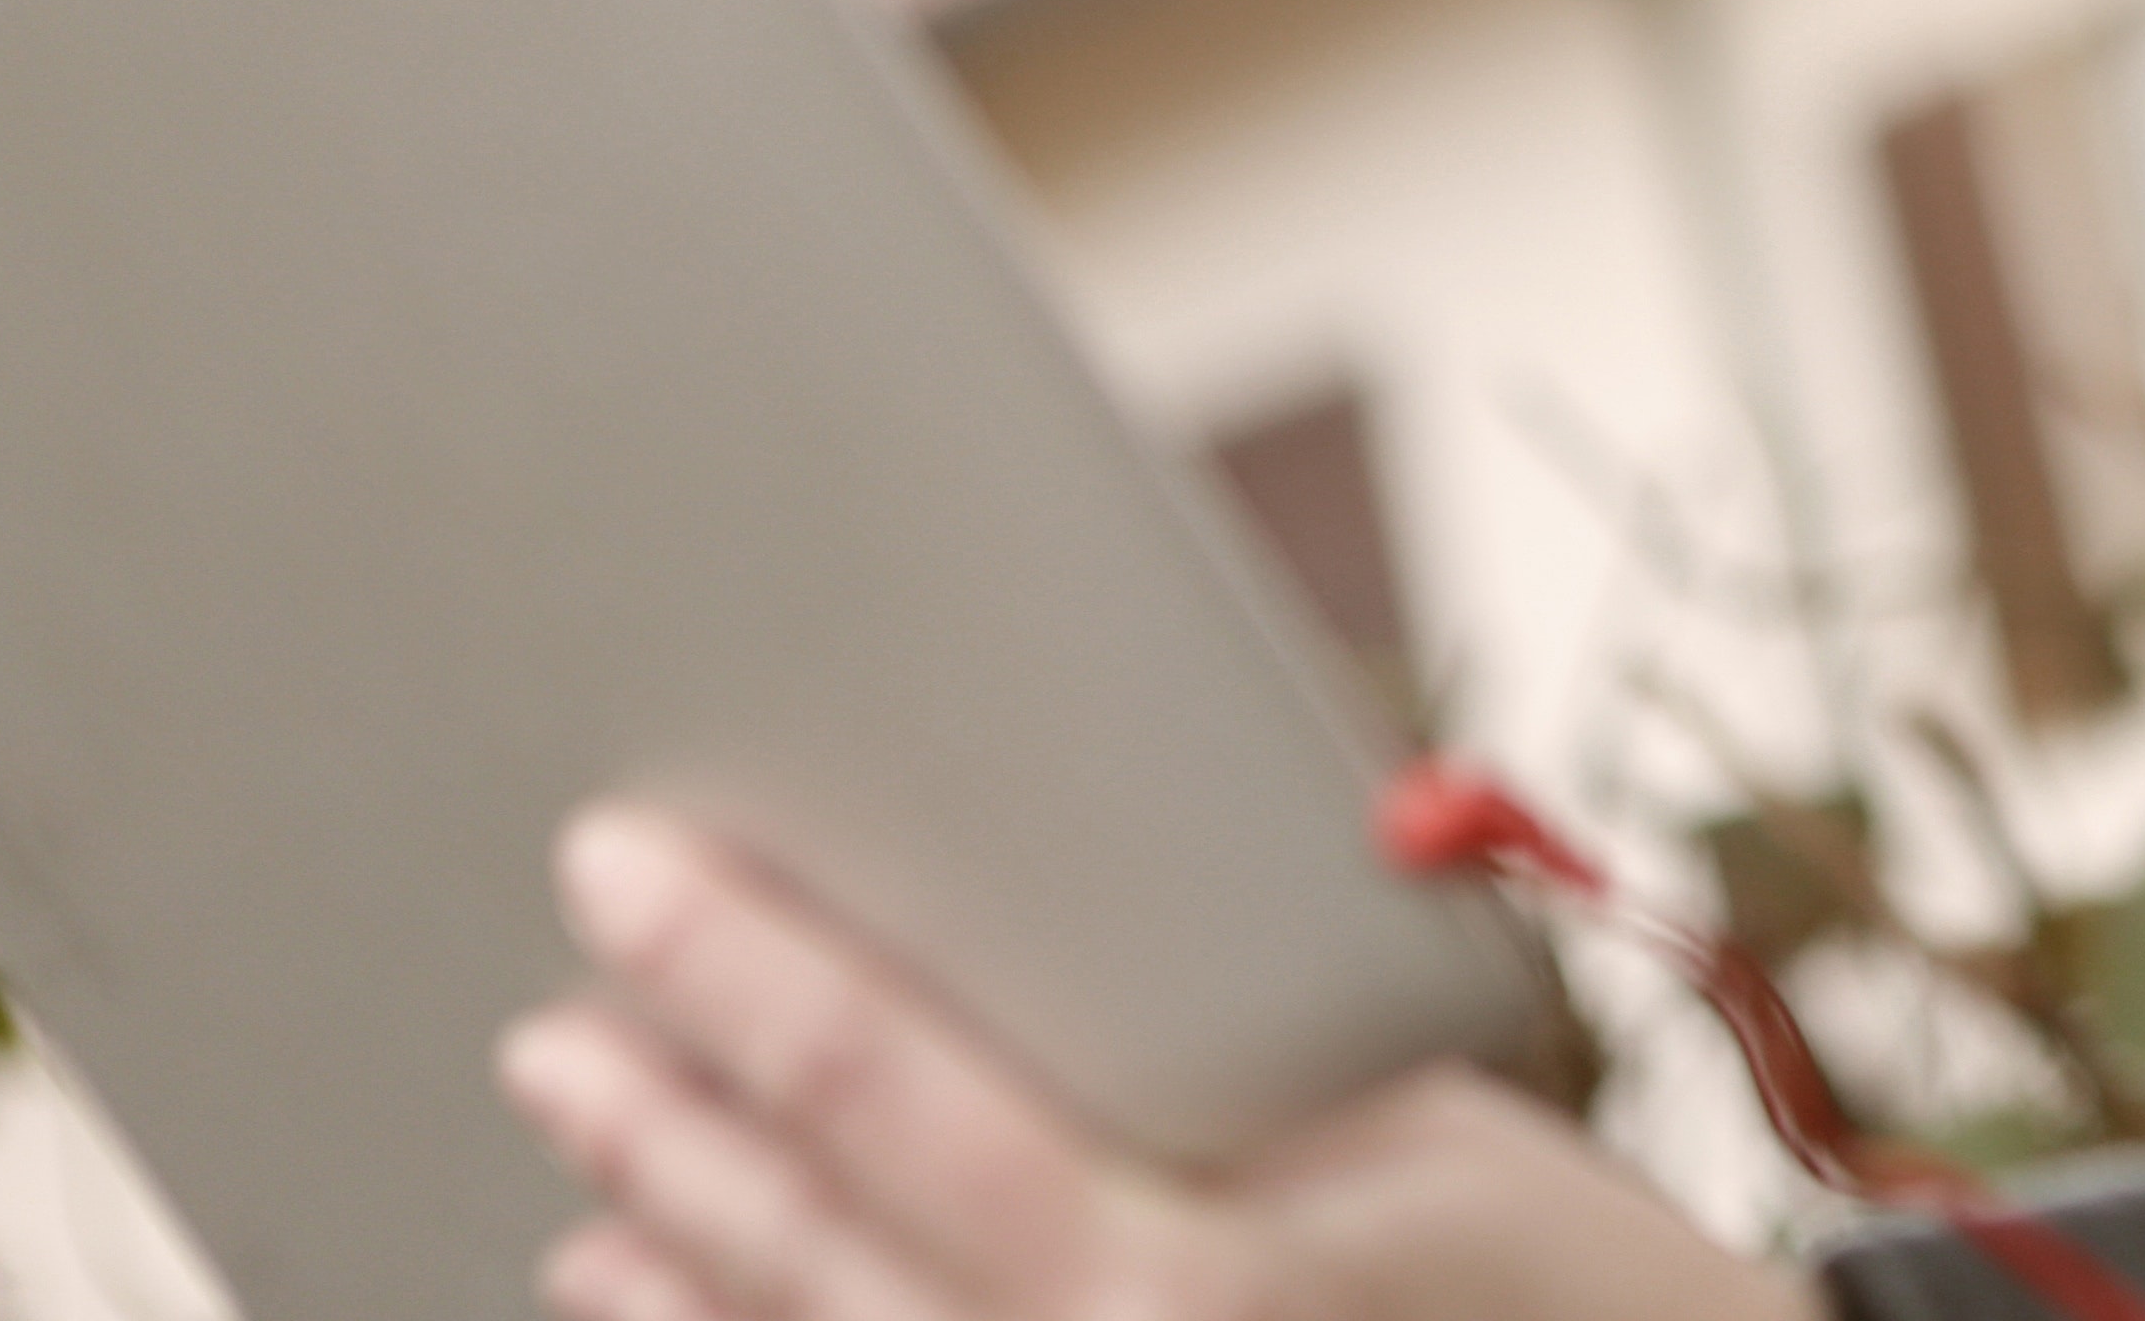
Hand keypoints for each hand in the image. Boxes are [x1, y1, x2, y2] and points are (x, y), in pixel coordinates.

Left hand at [502, 808, 1813, 1320]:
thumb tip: (1007, 943)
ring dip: (685, 1279)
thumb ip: (1195, 1056)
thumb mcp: (1413, 1116)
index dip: (736, 969)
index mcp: (1179, 1279)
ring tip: (596, 1188)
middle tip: (559, 1019)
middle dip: (667, 1124)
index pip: (885, 1096)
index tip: (623, 865)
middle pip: (802, 1260)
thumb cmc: (1586, 1291)